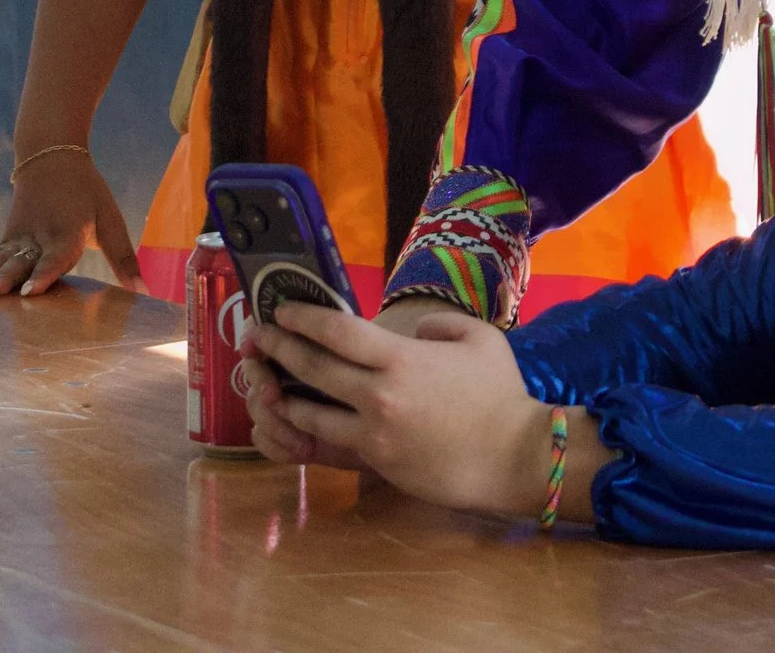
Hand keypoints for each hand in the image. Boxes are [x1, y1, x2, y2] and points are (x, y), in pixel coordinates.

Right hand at [0, 149, 143, 295]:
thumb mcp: (110, 221)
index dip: (44, 274)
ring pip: (0, 258)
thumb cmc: (88, 193)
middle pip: (21, 260)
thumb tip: (144, 291)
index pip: (55, 256)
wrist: (51, 159)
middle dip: (6, 278)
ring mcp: (20, 236)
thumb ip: (123, 258)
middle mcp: (40, 235)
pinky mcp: (8, 238)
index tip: (30, 292)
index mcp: (68, 232)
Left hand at [246, 302, 555, 516]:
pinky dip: (307, 430)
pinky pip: (330, 444)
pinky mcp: (377, 464)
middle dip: (279, 349)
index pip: (336, 331)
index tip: (282, 310)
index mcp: (401, 358)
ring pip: (310, 413)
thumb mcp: (479, 338)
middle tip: (257, 337)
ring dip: (283, 394)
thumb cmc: (501, 395)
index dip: (303, 317)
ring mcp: (374, 433)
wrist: (516, 457)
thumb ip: (439, 325)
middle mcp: (379, 394)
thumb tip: (413, 331)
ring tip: (265, 381)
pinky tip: (295, 419)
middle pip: (313, 367)